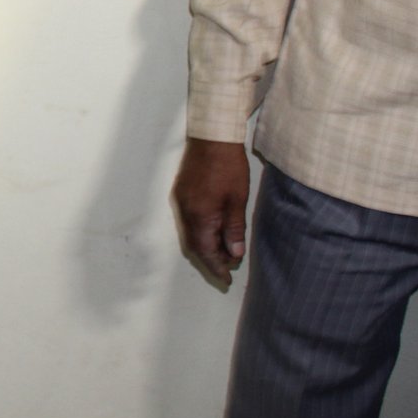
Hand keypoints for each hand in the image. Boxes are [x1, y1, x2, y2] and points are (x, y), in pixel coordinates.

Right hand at [170, 137, 250, 288]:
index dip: (216, 267)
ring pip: (190, 233)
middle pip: (194, 245)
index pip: (205, 250)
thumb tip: (233, 253)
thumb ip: (233, 229)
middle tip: (227, 269)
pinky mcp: (182, 192)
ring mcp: (180, 201)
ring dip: (205, 246)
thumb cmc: (228, 167)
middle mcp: (185, 211)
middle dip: (210, 259)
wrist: (212, 137)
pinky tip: (214, 231)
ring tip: (224, 252)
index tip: (226, 279)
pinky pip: (189, 221)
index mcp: (199, 215)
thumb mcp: (237, 201)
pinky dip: (200, 232)